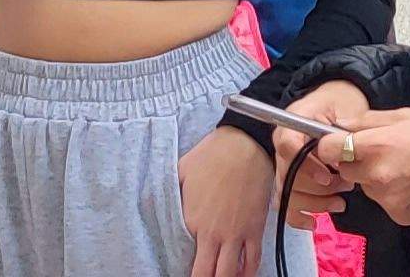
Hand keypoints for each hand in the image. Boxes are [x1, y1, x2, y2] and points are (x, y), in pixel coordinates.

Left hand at [177, 125, 278, 276]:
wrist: (245, 145)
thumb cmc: (212, 155)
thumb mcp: (180, 172)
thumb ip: (168, 192)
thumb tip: (154, 199)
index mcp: (191, 221)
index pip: (184, 257)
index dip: (184, 268)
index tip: (184, 268)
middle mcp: (213, 233)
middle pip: (207, 274)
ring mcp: (236, 233)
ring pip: (229, 273)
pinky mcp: (255, 229)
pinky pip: (253, 260)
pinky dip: (247, 272)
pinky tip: (242, 274)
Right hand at [275, 82, 366, 219]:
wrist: (337, 103)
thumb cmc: (341, 105)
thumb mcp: (345, 109)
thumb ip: (342, 131)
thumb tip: (342, 158)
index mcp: (292, 123)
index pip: (288, 146)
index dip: (307, 165)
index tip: (328, 176)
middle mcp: (283, 146)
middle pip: (289, 175)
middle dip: (319, 188)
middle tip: (346, 186)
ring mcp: (284, 165)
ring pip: (288, 193)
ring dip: (315, 203)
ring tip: (340, 202)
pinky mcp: (290, 180)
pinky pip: (286, 204)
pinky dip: (299, 216)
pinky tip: (315, 220)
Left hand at [320, 102, 409, 226]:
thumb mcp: (400, 116)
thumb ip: (365, 121)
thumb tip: (339, 125)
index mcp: (374, 146)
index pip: (328, 150)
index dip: (331, 145)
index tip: (338, 143)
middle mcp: (375, 175)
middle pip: (346, 171)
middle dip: (356, 163)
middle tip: (379, 154)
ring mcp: (386, 198)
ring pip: (366, 187)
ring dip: (374, 179)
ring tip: (400, 168)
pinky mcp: (397, 213)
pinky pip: (383, 203)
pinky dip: (391, 195)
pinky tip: (408, 184)